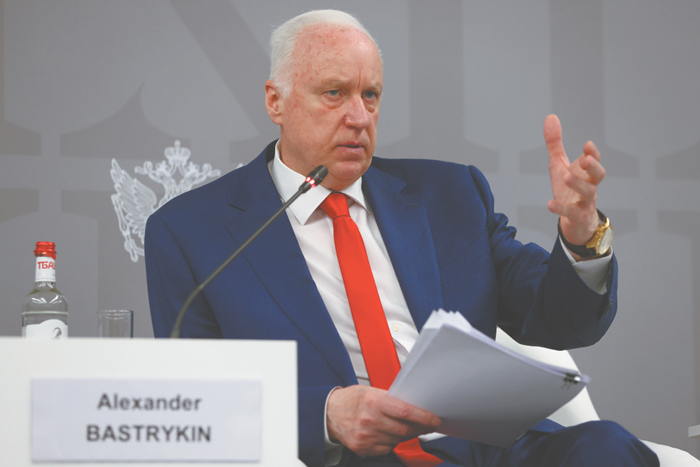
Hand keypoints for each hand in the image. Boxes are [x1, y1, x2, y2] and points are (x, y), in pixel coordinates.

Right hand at [326, 385, 440, 456]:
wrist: (329, 413)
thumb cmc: (353, 399)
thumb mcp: (371, 391)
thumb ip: (392, 399)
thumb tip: (416, 405)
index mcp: (373, 401)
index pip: (405, 412)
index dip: (423, 417)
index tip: (435, 420)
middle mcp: (370, 420)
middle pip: (405, 429)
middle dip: (419, 428)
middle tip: (426, 425)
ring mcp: (366, 436)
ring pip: (397, 439)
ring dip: (405, 434)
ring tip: (403, 426)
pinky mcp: (363, 448)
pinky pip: (387, 448)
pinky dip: (391, 441)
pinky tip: (386, 433)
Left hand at [545, 114, 605, 255]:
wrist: (575, 221)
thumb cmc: (568, 189)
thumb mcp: (559, 165)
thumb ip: (555, 144)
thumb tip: (550, 116)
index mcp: (586, 172)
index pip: (594, 161)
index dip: (593, 153)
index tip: (587, 145)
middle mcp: (589, 186)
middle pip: (598, 175)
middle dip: (593, 166)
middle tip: (585, 160)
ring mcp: (585, 202)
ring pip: (588, 193)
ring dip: (578, 184)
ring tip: (565, 176)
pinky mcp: (577, 217)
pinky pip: (571, 212)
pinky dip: (561, 208)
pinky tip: (549, 204)